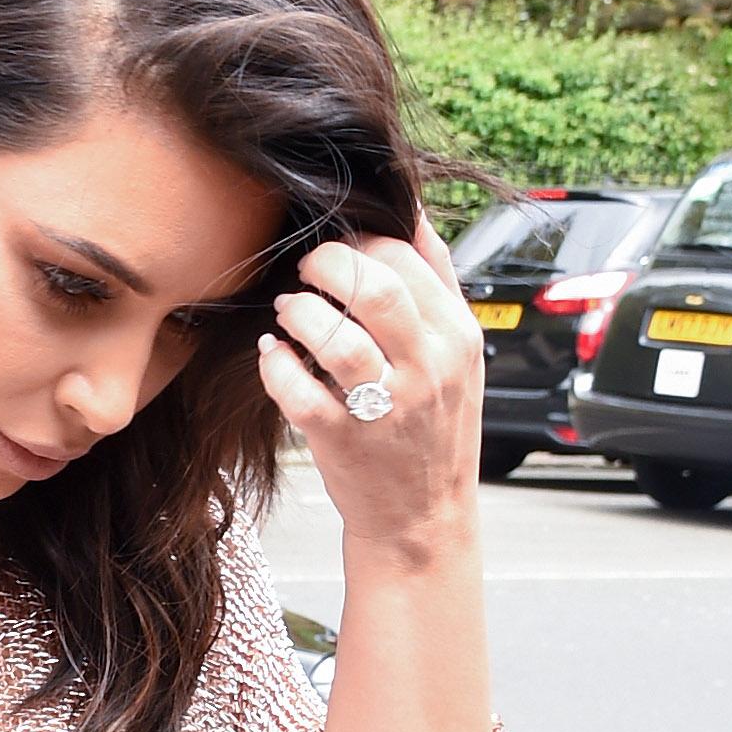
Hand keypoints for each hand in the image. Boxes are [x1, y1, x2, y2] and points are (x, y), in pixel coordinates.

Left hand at [256, 221, 484, 569]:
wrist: (423, 516)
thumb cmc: (433, 427)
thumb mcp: (458, 353)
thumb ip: (438, 284)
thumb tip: (415, 215)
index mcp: (457, 336)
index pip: (406, 258)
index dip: (360, 241)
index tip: (340, 250)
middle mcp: (427, 368)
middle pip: (372, 287)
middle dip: (326, 264)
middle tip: (307, 270)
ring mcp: (385, 406)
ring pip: (334, 336)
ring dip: (299, 312)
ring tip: (290, 311)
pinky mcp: (343, 439)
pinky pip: (297, 390)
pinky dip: (275, 365)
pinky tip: (273, 354)